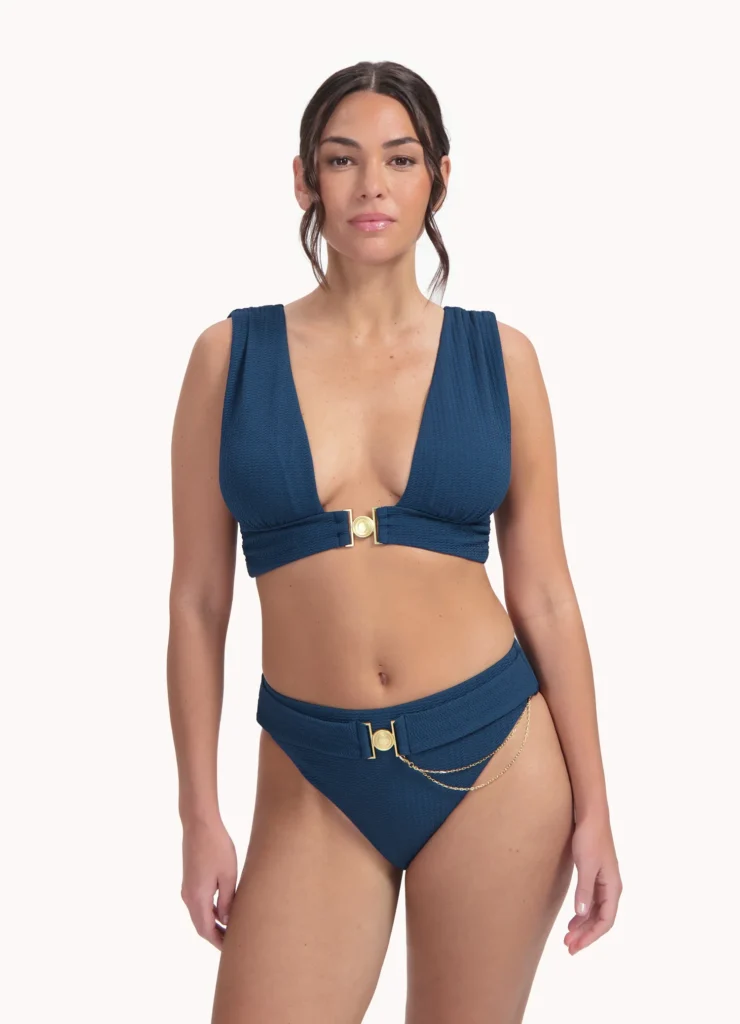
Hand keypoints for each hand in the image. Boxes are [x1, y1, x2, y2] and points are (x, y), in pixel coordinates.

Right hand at [181, 817, 236, 949]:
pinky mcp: (190, 879)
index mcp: (197, 898)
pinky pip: (198, 903)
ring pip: (199, 914)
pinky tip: (223, 910)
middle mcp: (188, 896)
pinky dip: (209, 912)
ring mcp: (187, 887)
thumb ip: (227, 901)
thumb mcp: (228, 876)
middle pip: (201, 925)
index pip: (206, 930)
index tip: (230, 951)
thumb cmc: (217, 847)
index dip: (218, 942)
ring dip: (212, 924)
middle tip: (233, 945)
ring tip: (230, 930)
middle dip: (215, 936)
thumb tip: (227, 922)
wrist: (199, 824)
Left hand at [565, 815, 621, 953]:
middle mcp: (611, 887)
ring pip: (595, 912)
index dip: (591, 936)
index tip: (576, 946)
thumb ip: (584, 891)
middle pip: (600, 919)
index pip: (606, 920)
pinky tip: (573, 920)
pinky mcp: (595, 876)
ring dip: (583, 926)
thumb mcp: (585, 865)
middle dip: (585, 934)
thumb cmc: (590, 838)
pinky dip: (583, 913)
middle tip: (568, 947)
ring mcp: (604, 882)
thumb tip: (582, 915)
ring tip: (568, 937)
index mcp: (613, 887)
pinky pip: (592, 902)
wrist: (591, 816)